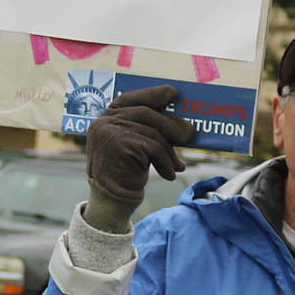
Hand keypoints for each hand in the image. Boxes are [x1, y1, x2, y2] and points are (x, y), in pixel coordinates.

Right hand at [86, 85, 195, 206]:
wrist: (112, 200)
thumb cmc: (127, 172)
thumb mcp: (138, 146)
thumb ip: (151, 130)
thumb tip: (184, 126)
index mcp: (106, 118)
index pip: (130, 98)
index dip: (153, 94)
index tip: (173, 93)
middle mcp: (104, 121)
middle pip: (146, 113)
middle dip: (171, 124)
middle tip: (191, 135)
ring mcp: (108, 132)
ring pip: (152, 133)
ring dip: (170, 151)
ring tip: (178, 165)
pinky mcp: (118, 145)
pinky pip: (152, 148)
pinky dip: (165, 162)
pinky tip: (169, 174)